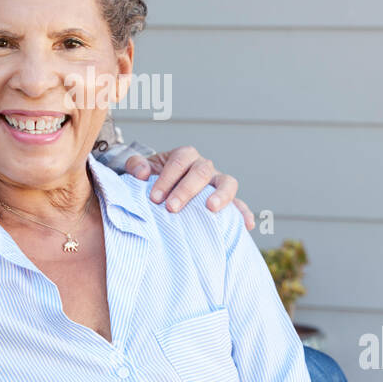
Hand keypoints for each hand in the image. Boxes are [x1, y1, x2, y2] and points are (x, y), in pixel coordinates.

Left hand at [125, 147, 254, 230]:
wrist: (163, 188)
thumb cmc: (153, 179)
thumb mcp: (141, 168)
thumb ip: (135, 164)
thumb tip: (141, 173)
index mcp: (184, 156)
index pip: (178, 162)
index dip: (166, 179)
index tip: (154, 198)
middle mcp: (204, 166)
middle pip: (201, 171)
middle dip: (186, 190)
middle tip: (172, 208)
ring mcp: (217, 182)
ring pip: (227, 182)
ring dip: (221, 195)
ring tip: (212, 208)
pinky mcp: (226, 199)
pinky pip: (239, 204)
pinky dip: (244, 212)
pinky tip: (247, 225)